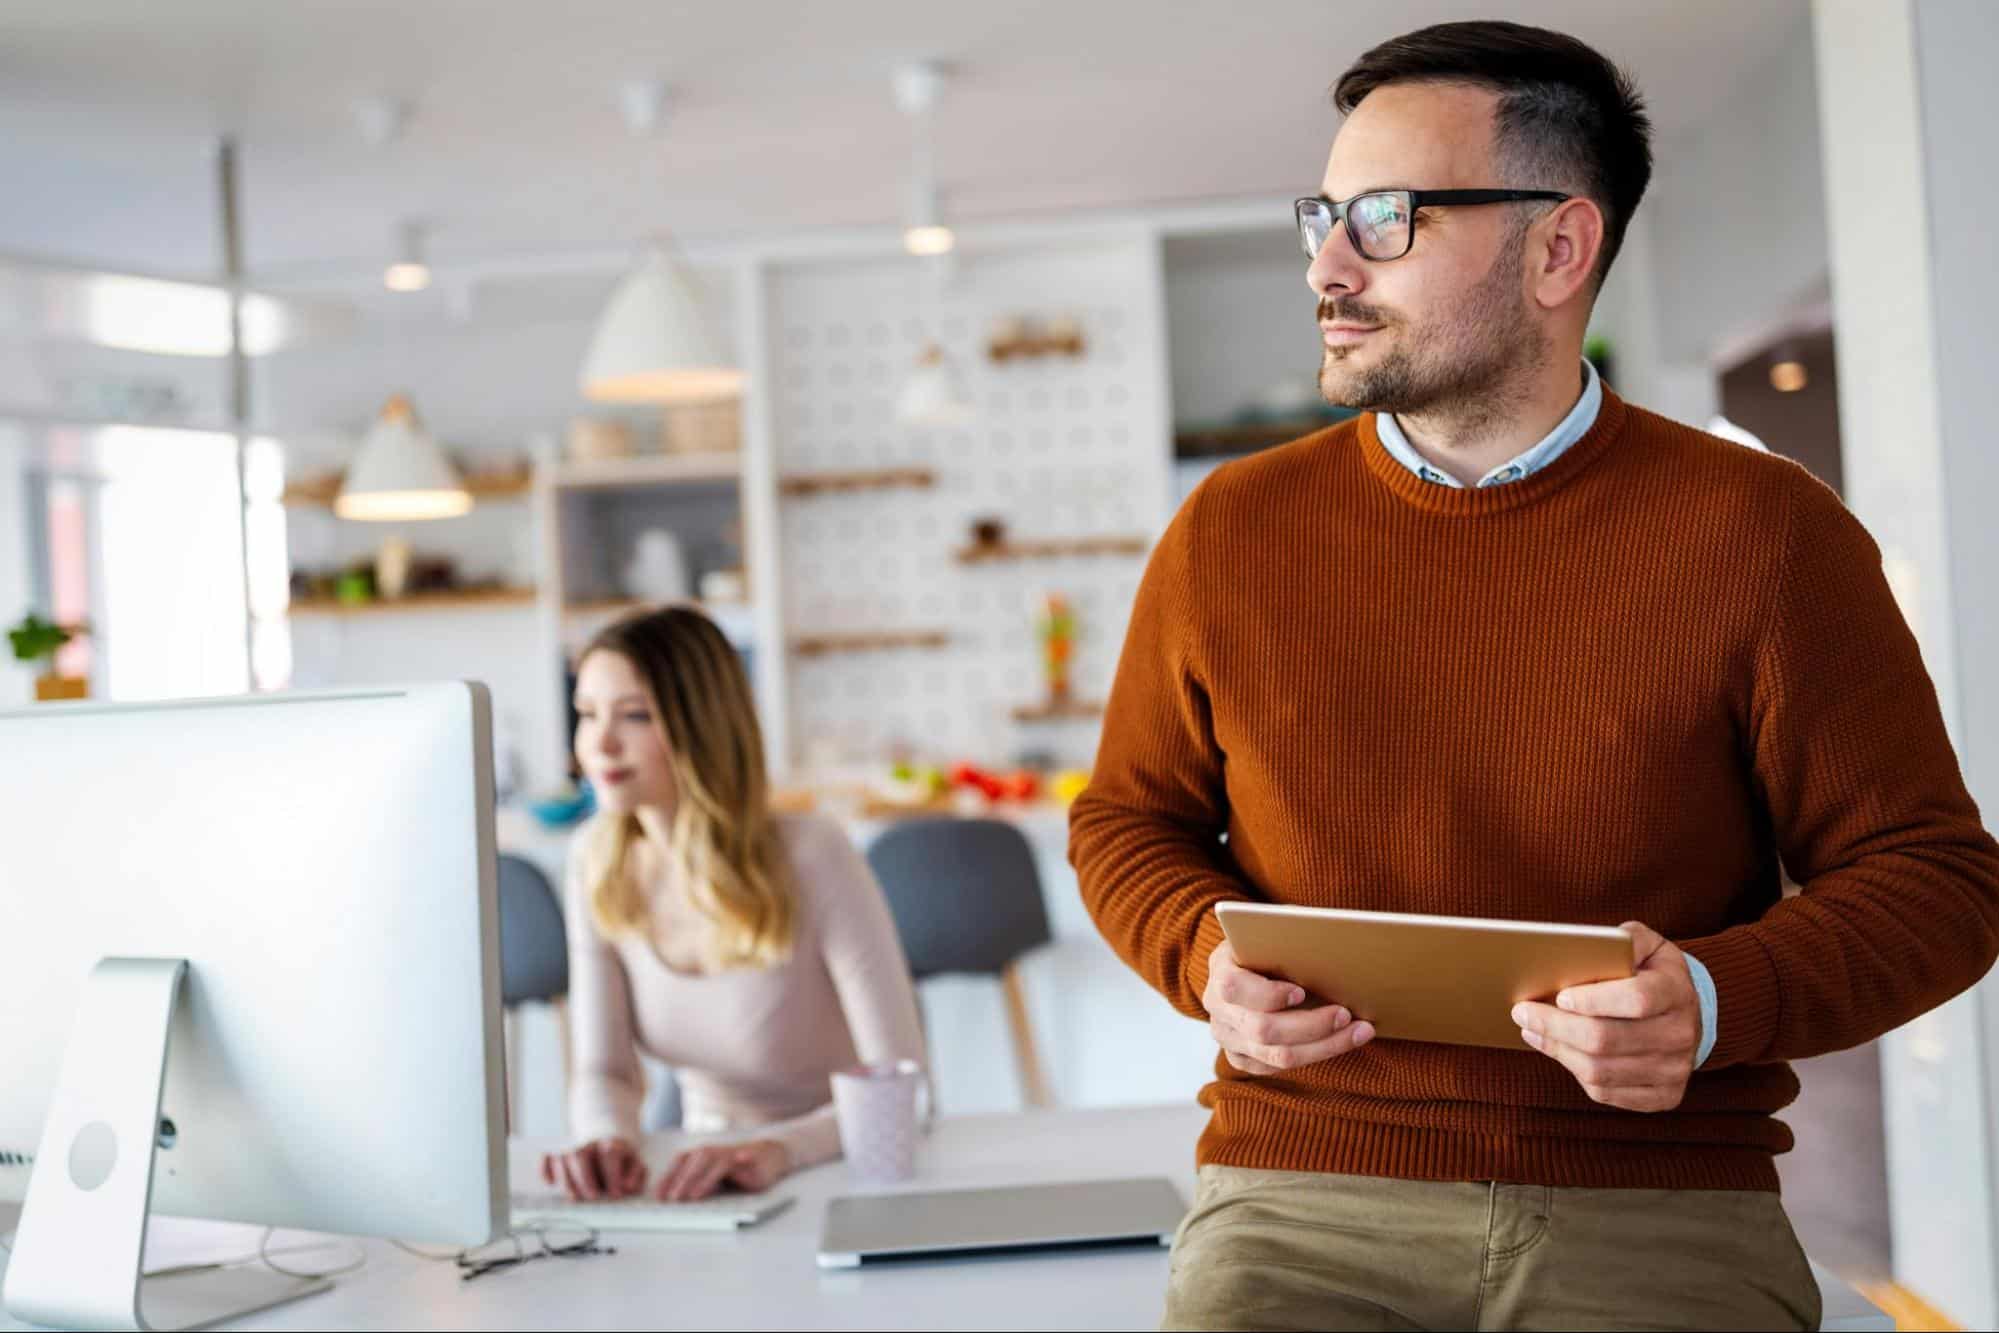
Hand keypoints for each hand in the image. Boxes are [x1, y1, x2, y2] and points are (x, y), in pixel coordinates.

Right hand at [540, 1137, 646, 1200]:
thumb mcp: (636, 1164)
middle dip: (585, 1178)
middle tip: (594, 1196)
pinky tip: (550, 1183)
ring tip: (575, 1198)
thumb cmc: (622, 1160)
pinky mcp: (558, 1156)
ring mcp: (572, 1149)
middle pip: (579, 1154)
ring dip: (567, 1179)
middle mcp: (589, 1145)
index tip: (616, 1194)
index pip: (609, 1154)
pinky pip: (546, 1159)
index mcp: (611, 1144)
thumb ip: (636, 1175)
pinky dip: (544, 1170)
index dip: (612, 1175)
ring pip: (562, 1157)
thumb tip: (627, 1187)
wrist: (608, 1141)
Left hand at [653, 1138, 791, 1201]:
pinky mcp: (751, 1159)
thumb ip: (699, 1185)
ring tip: (693, 1195)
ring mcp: (733, 1154)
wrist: (769, 1156)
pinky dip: (740, 1159)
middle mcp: (715, 1151)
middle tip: (672, 1199)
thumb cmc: (738, 1170)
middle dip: (682, 1181)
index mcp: (703, 1155)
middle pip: (695, 1162)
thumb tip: (677, 1199)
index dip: (669, 1177)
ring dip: (703, 1178)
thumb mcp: (716, 1179)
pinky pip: (743, 1159)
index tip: (658, 1196)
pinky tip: (738, 1162)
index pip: (681, 1162)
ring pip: (715, 1161)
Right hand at [1202, 937, 1373, 1074]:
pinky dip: (1317, 1055)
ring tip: (1358, 1031)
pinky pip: (1280, 1068)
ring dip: (1324, 1045)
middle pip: (1262, 1030)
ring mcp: (1228, 1038)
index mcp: (1220, 971)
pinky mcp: (1242, 1059)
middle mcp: (1218, 1009)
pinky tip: (1344, 1041)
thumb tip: (1330, 940)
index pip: (1234, 988)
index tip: (1301, 992)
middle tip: (1346, 1014)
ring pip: (1277, 1056)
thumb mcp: (1270, 933)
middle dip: (1310, 1025)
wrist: (1248, 968)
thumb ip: (1287, 938)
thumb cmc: (1268, 945)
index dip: (1268, 994)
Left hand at [1512, 921, 1700, 1111]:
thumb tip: (1587, 947)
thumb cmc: (1652, 973)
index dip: (1594, 1000)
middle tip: (1522, 1011)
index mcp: (1677, 992)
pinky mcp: (1663, 1096)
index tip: (1559, 996)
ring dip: (1556, 1049)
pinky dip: (1572, 1071)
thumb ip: (1623, 939)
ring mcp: (1674, 1070)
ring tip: (1531, 1029)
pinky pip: (1605, 1092)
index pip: (1636, 999)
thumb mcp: (1646, 945)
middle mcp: (1681, 1034)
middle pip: (1606, 1039)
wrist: (1685, 1014)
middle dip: (1556, 1026)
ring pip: (1599, 1069)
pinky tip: (1556, 1050)